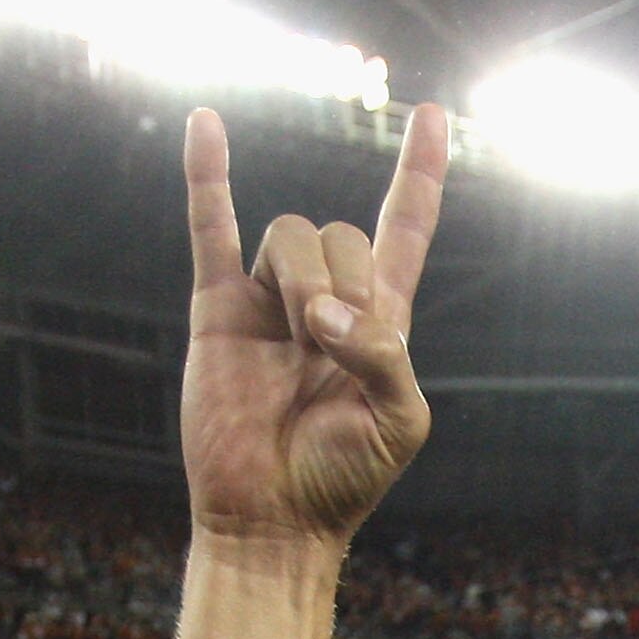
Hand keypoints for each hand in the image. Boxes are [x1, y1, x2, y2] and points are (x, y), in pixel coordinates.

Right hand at [180, 103, 446, 553]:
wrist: (273, 521)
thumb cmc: (344, 481)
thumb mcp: (398, 423)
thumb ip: (385, 357)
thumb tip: (328, 314)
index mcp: (379, 323)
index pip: (403, 230)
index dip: (420, 176)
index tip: (432, 117)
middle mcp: (324, 300)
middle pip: (339, 233)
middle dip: (343, 281)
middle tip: (331, 345)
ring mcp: (269, 301)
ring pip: (289, 234)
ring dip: (301, 280)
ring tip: (298, 339)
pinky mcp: (219, 310)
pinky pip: (210, 227)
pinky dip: (207, 175)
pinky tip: (206, 124)